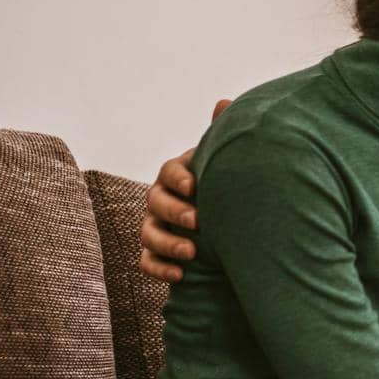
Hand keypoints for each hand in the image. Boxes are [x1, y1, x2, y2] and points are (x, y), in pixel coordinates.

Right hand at [136, 98, 229, 282]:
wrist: (230, 226)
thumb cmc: (226, 188)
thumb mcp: (226, 164)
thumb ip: (222, 137)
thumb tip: (223, 102)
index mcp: (179, 175)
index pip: (169, 171)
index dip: (179, 179)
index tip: (195, 187)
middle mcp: (161, 199)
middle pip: (155, 202)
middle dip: (174, 212)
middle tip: (197, 222)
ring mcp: (156, 226)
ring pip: (148, 234)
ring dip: (167, 243)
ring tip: (192, 253)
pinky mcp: (158, 254)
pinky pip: (147, 262)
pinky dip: (160, 269)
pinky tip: (181, 275)